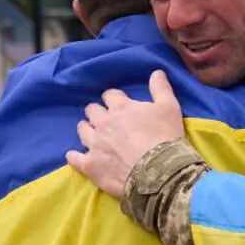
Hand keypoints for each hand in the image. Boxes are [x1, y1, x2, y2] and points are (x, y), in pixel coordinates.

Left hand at [67, 70, 185, 197]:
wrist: (159, 172)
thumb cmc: (165, 137)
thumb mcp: (170, 108)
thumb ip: (161, 88)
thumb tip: (156, 72)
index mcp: (121, 107)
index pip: (110, 95)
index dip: (114, 99)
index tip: (119, 104)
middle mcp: (103, 123)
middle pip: (92, 110)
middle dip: (97, 112)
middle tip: (105, 120)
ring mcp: (95, 144)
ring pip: (82, 130)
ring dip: (86, 129)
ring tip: (92, 134)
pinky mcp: (90, 165)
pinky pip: (74, 158)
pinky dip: (74, 156)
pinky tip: (75, 156)